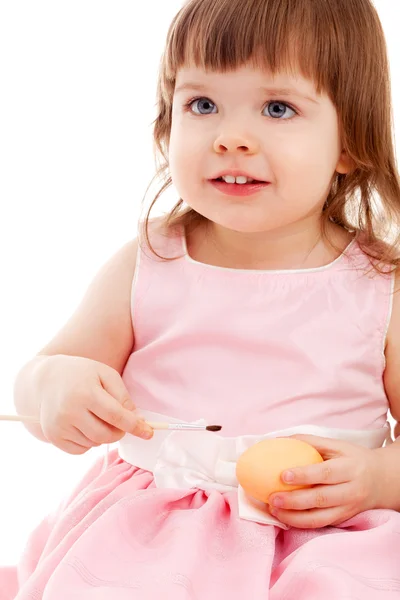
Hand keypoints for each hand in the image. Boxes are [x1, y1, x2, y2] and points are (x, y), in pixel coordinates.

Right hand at [38, 355, 153, 454]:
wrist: (46, 379)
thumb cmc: (82, 374)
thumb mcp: (105, 374)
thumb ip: (122, 395)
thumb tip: (136, 419)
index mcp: (86, 393)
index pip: (116, 416)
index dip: (135, 426)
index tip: (148, 433)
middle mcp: (70, 411)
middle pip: (106, 435)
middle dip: (119, 432)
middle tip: (120, 422)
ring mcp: (59, 426)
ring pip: (94, 443)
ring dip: (103, 435)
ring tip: (95, 416)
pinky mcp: (53, 436)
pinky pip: (80, 450)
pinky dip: (88, 442)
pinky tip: (84, 425)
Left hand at [268, 434, 381, 528]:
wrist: (381, 481)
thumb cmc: (352, 459)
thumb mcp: (337, 445)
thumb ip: (310, 442)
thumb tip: (279, 440)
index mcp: (350, 468)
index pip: (325, 473)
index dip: (304, 475)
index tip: (283, 475)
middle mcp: (351, 491)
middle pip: (321, 499)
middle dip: (294, 501)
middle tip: (272, 498)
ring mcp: (348, 508)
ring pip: (320, 518)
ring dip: (294, 517)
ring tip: (274, 510)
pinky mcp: (343, 519)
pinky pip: (321, 524)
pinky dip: (301, 523)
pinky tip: (285, 517)